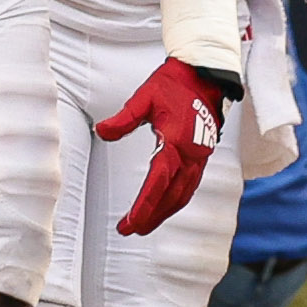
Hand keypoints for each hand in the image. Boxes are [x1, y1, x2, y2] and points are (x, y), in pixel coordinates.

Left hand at [98, 59, 233, 235]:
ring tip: (145, 225)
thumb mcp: (143, 98)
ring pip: (182, 195)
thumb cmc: (173, 85)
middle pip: (171, 197)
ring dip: (164, 213)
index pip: (157, 183)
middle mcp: (190, 155)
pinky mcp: (202, 157)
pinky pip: (190, 186)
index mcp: (175, 142)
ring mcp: (199, 157)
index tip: (129, 223)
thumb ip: (123, 119)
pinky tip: (165, 206)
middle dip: (151, 217)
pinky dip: (176, 201)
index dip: (143, 207)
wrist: (204, 76)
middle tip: (131, 230)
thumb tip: (102, 132)